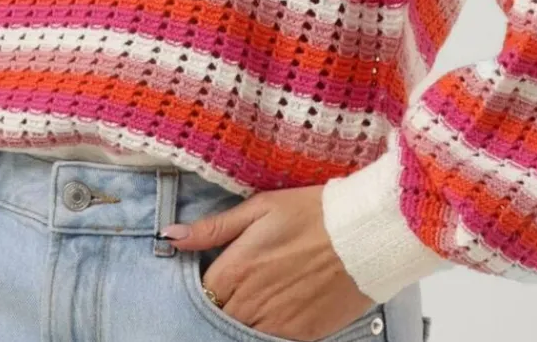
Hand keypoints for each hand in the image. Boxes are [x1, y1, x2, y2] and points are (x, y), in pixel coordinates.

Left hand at [160, 184, 375, 341]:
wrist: (365, 233)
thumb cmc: (313, 212)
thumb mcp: (262, 207)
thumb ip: (214, 227)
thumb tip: (171, 236)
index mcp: (235, 269)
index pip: (202, 292)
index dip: (211, 284)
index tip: (223, 273)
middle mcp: (250, 303)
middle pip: (220, 317)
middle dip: (226, 304)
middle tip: (248, 283)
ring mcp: (275, 324)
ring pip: (243, 332)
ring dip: (247, 318)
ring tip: (267, 293)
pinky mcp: (301, 336)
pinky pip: (272, 341)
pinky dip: (272, 328)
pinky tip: (285, 306)